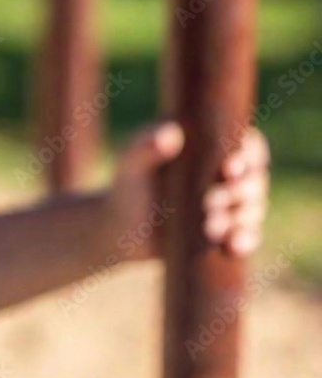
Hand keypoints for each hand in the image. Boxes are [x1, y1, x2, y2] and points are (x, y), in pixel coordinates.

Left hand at [108, 119, 270, 260]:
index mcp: (208, 148)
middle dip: (242, 192)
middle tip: (211, 203)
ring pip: (254, 207)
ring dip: (241, 217)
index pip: (245, 143)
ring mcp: (229, 204)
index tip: (229, 169)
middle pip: (255, 178)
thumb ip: (144, 146)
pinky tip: (233, 245)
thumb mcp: (131, 165)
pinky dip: (246, 239)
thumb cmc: (126, 188)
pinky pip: (249, 235)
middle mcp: (224, 174)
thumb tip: (172, 133)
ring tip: (210, 227)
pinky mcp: (228, 231)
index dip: (249, 154)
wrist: (122, 230)